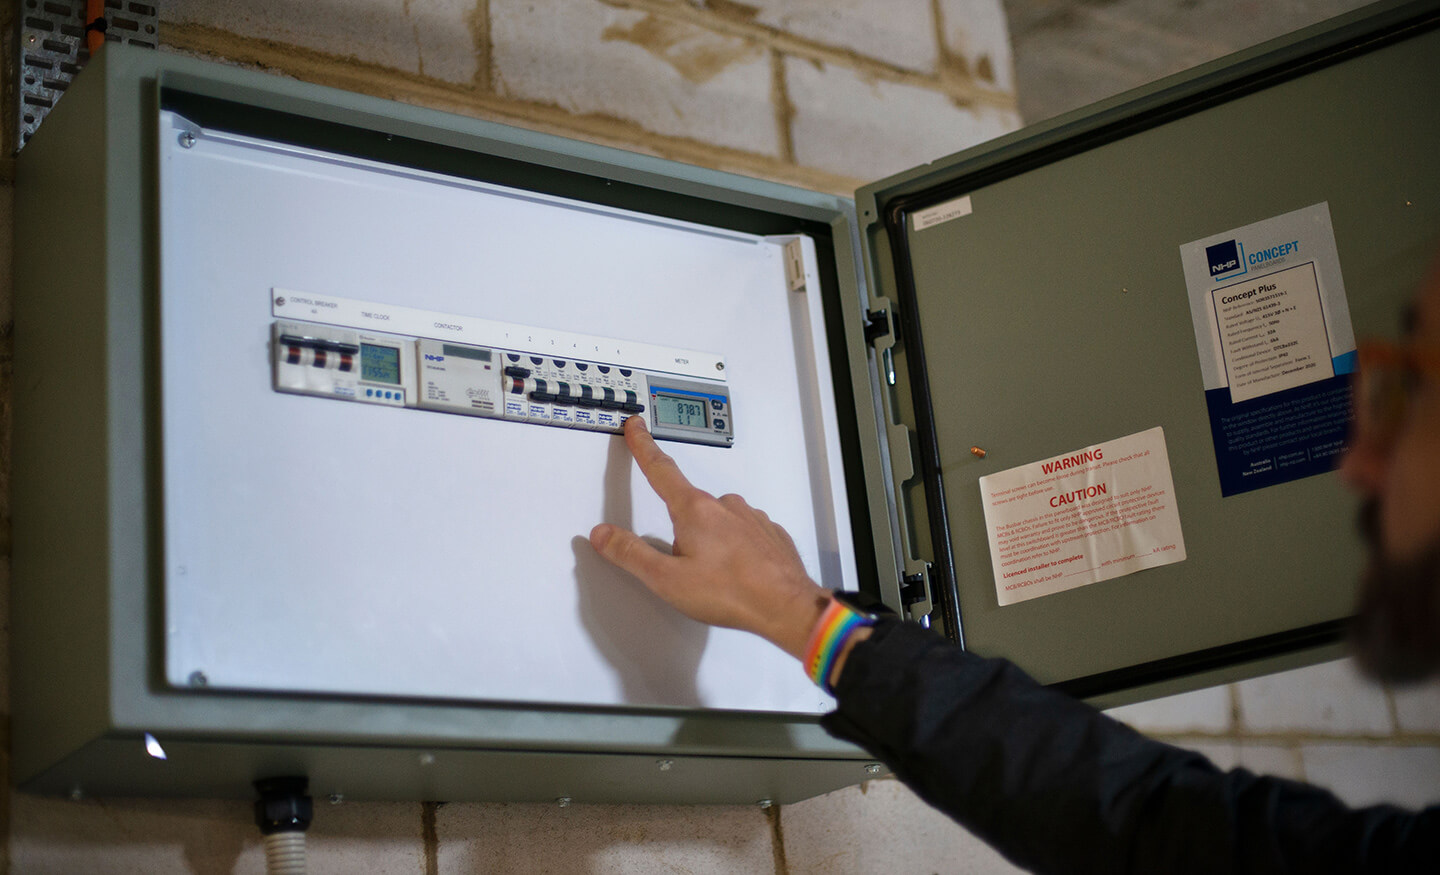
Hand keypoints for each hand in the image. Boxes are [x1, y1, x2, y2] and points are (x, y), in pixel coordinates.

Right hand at [589, 416, 829, 659]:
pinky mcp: (769, 533)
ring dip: (711, 545)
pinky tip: (737, 575)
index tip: (637, 428)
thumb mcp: (666, 579)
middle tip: (689, 570)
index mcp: (695, 510)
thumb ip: (630, 554)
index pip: (660, 469)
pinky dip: (736, 552)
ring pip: (718, 523)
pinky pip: (743, 535)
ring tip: (717, 579)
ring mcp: (751, 518)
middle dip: (682, 535)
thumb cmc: (732, 592)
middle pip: (689, 508)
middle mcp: (726, 505)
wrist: (786, 606)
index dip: (644, 447)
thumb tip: (603, 534)